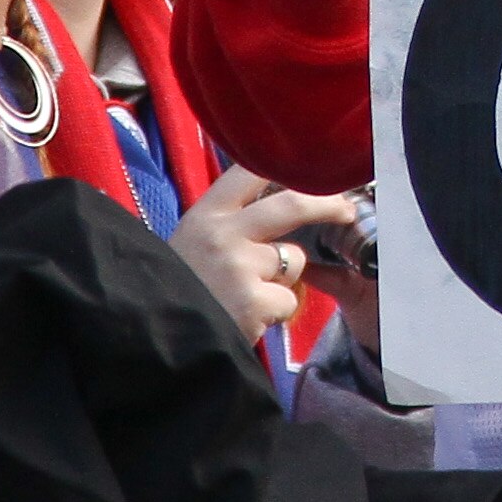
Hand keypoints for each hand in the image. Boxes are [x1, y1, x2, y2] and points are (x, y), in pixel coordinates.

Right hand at [170, 165, 356, 336]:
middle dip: (327, 204)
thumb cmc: (181, 288)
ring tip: (246, 294)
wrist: (155, 337)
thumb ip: (229, 221)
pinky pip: (288, 299)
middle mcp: (223, 233)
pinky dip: (276, 312)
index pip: (250, 172)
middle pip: (291, 205)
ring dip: (283, 279)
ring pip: (293, 259)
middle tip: (345, 208)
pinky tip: (246, 317)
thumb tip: (278, 196)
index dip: (286, 165)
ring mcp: (239, 267)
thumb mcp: (193, 241)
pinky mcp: (253, 301)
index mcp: (206, 214)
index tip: (315, 165)